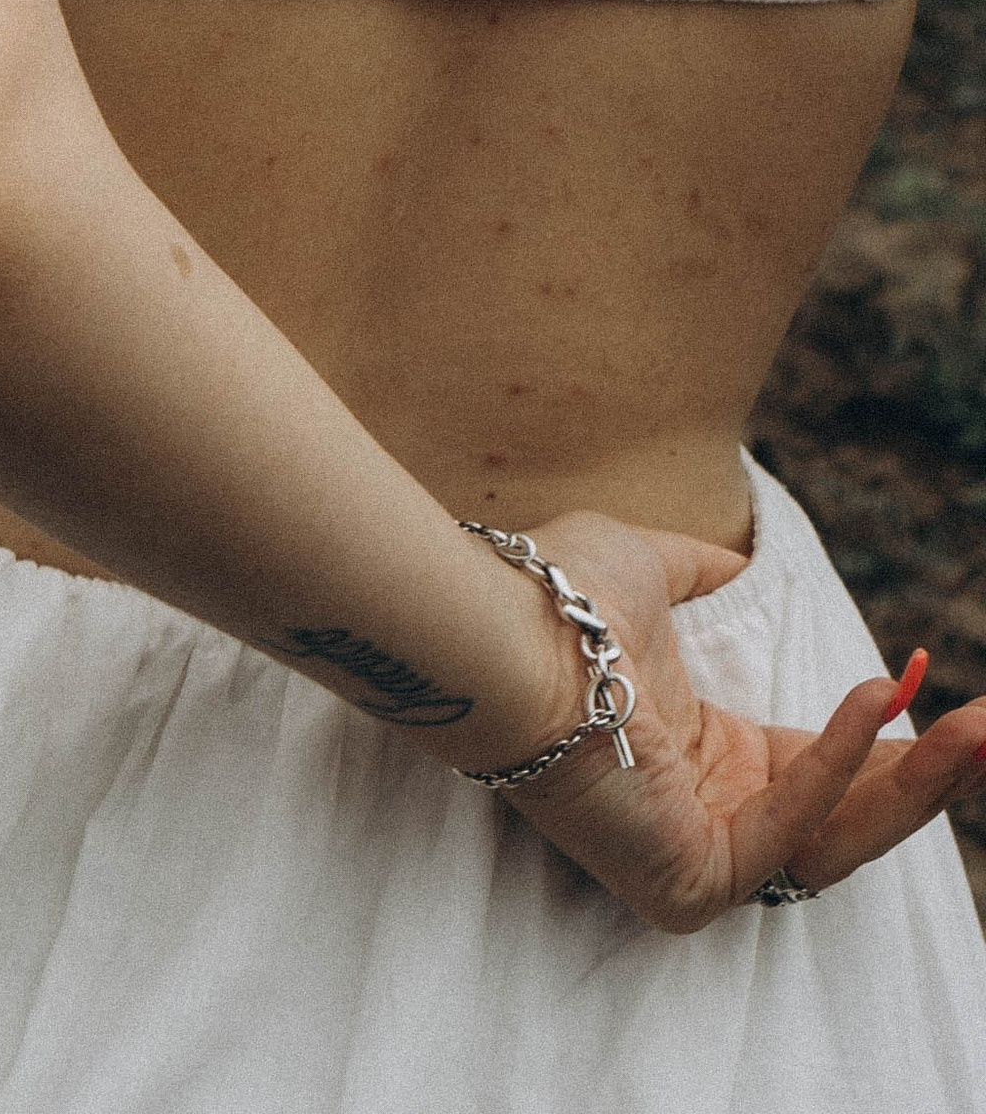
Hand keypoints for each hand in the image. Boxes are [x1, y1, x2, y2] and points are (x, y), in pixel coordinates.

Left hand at [489, 508, 985, 931]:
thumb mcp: (648, 570)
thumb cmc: (555, 597)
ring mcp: (698, 857)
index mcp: (700, 756)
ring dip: (915, 785)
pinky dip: (841, 763)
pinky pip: (787, 827)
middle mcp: (705, 814)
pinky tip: (880, 698)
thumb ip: (701, 574)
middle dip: (925, 776)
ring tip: (981, 733)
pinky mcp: (692, 879)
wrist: (501, 631)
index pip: (816, 767)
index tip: (929, 686)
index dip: (882, 734)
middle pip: (843, 816)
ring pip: (834, 836)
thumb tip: (734, 560)